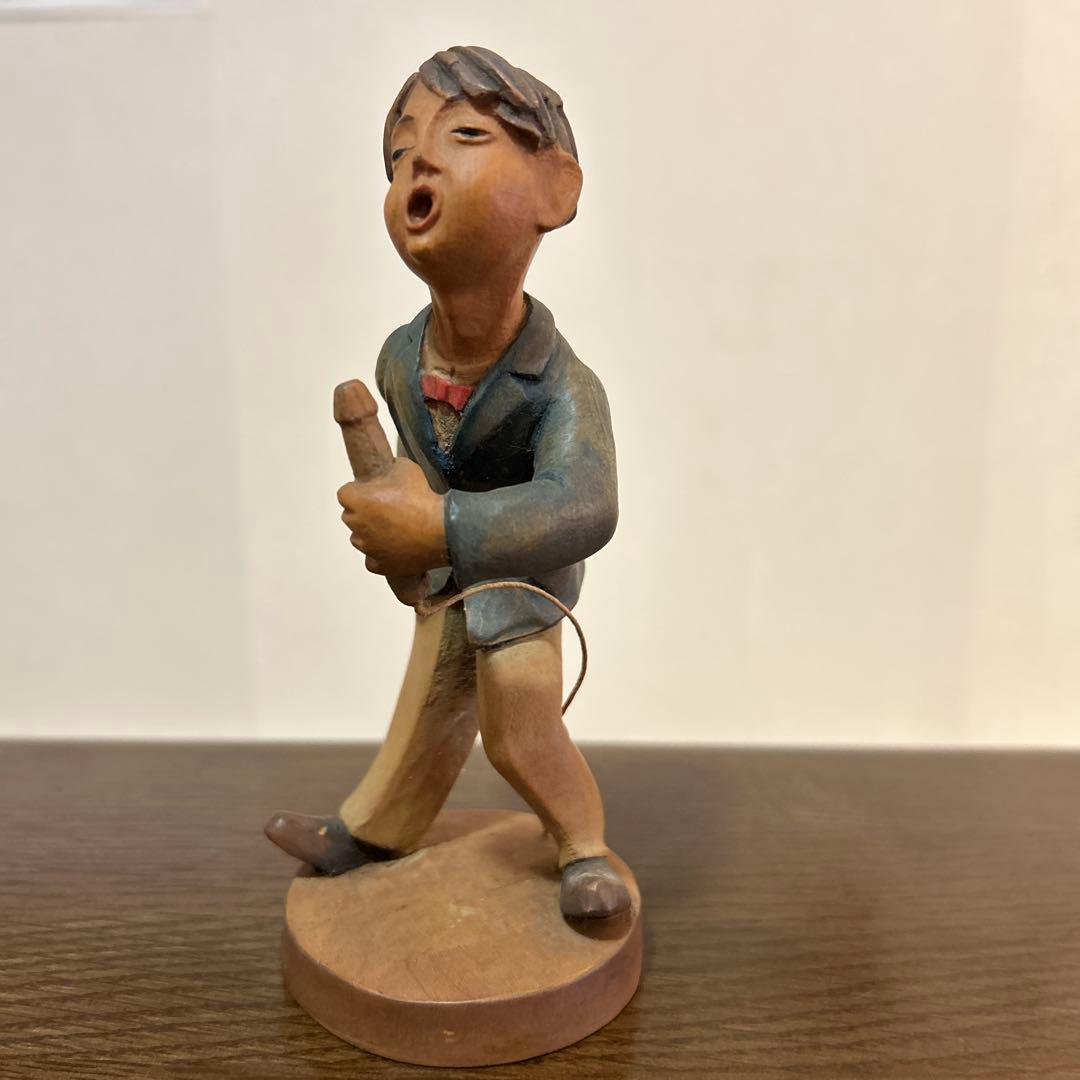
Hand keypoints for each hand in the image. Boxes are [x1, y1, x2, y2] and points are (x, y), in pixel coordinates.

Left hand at [337, 457, 446, 577]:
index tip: (374, 491)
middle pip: (350, 516)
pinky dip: (380, 555)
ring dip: (370, 534)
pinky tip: (394, 548)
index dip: (359, 491)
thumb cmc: (422, 498)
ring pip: (360, 539)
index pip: (345, 493)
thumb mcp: (406, 468)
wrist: (443, 530)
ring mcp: (367, 548)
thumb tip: (389, 470)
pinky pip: (372, 560)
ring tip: (393, 530)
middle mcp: (357, 525)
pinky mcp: (379, 565)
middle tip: (386, 509)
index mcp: (358, 500)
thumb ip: (390, 468)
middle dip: (363, 512)